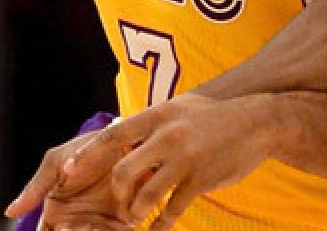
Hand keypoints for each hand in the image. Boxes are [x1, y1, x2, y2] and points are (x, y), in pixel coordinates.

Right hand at [5, 130, 128, 230]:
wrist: (123, 138)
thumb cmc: (85, 149)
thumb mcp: (55, 163)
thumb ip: (35, 189)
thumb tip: (9, 213)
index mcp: (56, 214)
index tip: (59, 224)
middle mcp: (77, 223)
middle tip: (70, 224)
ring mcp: (100, 225)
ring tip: (89, 221)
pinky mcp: (124, 223)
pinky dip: (107, 230)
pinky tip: (103, 221)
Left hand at [64, 94, 271, 230]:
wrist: (258, 122)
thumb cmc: (213, 116)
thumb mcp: (179, 108)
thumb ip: (152, 123)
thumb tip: (120, 133)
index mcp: (158, 115)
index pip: (113, 136)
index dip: (87, 155)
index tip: (68, 171)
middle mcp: (168, 136)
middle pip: (124, 170)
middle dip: (116, 194)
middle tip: (117, 205)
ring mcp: (185, 159)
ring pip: (146, 195)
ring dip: (136, 212)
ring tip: (134, 218)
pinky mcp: (201, 180)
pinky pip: (173, 209)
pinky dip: (162, 224)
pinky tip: (158, 230)